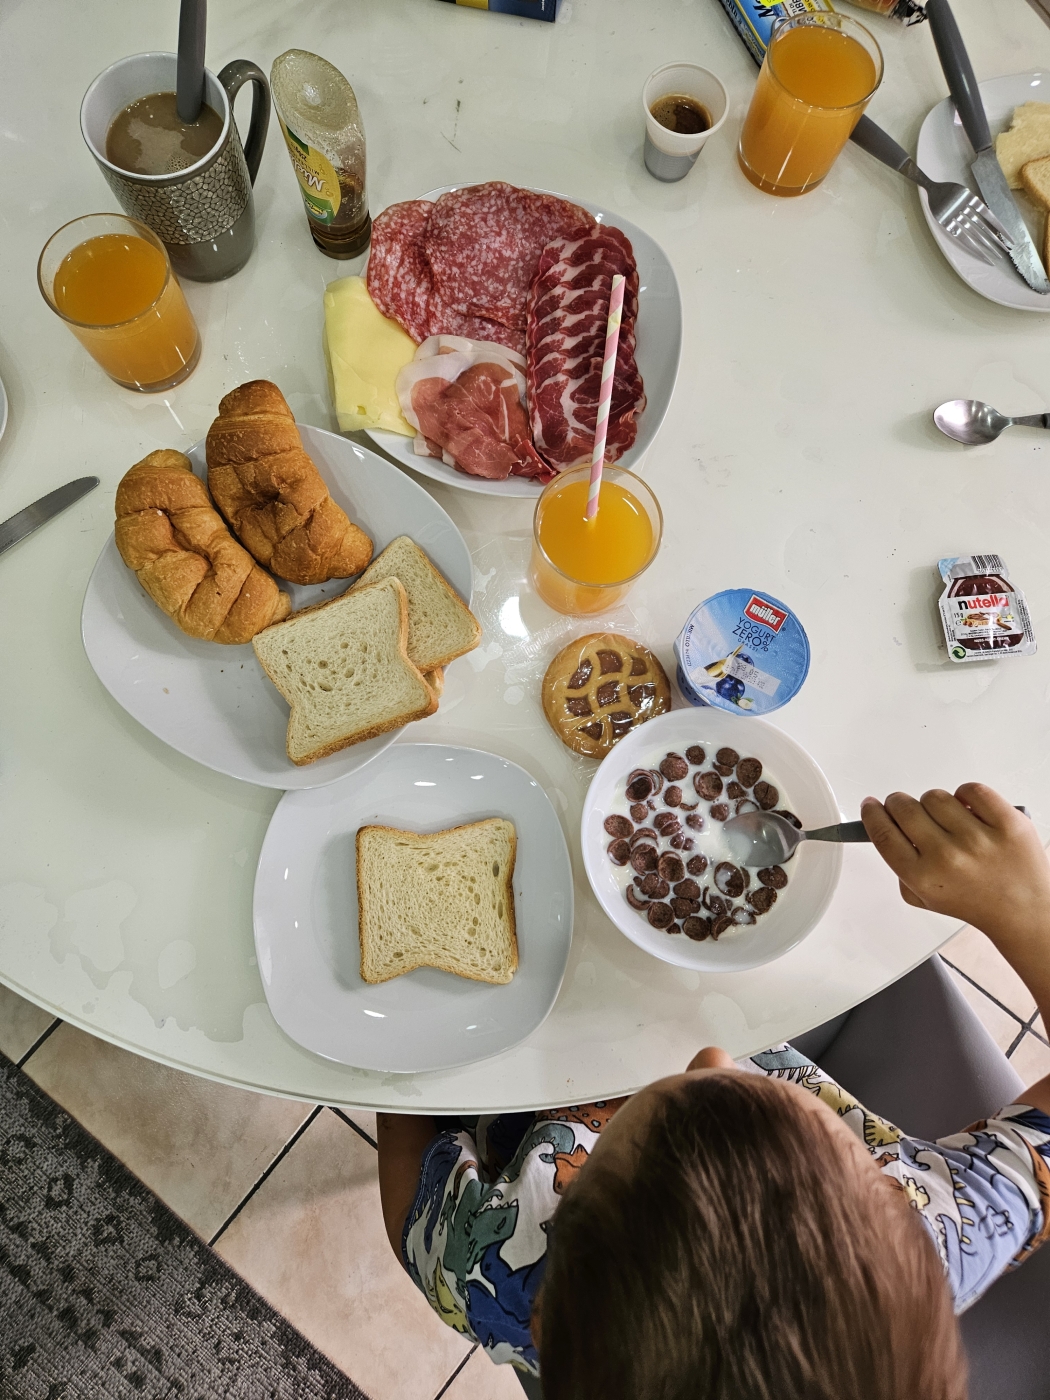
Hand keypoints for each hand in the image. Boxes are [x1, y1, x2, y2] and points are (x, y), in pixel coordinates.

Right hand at [860, 784, 1049, 1026]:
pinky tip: (969, 812)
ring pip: (935, 796)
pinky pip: (972, 789)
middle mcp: (948, 857)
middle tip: (906, 808)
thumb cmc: (978, 903)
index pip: (883, 832)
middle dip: (899, 804)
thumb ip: (902, 868)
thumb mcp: (925, 898)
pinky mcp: (1007, 822)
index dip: (872, 814)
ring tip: (948, 820)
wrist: (1024, 911)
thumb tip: (887, 828)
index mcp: (924, 878)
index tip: (871, 806)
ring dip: (935, 804)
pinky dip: (967, 795)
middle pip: (904, 807)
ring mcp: (979, 838)